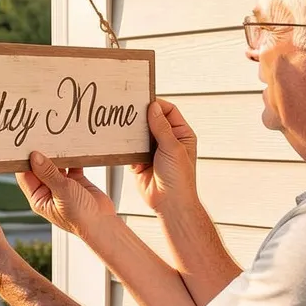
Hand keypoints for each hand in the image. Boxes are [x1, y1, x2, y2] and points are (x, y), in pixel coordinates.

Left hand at [16, 151, 116, 238]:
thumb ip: (48, 173)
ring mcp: (62, 186)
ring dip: (58, 155)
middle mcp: (48, 191)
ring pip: (56, 165)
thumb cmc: (80, 217)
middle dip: (42, 154)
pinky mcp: (76, 182)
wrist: (103, 224)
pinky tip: (74, 150)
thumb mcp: (62, 192)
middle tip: (43, 138)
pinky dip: (73, 158)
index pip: (25, 175)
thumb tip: (34, 156)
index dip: (24, 160)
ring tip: (58, 141)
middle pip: (40, 168)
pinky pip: (72, 165)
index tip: (27, 145)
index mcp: (38, 198)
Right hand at [130, 99, 197, 214]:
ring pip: (140, 135)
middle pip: (152, 121)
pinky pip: (131, 149)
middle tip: (129, 112)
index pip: (169, 111)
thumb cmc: (180, 179)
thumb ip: (161, 127)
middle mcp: (167, 141)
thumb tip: (154, 108)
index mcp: (181, 135)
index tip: (143, 101)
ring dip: (133, 134)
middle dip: (141, 118)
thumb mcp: (173, 148)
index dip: (157, 105)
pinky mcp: (140, 161)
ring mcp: (153, 151)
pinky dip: (127, 148)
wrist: (169, 204)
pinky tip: (124, 146)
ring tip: (125, 127)